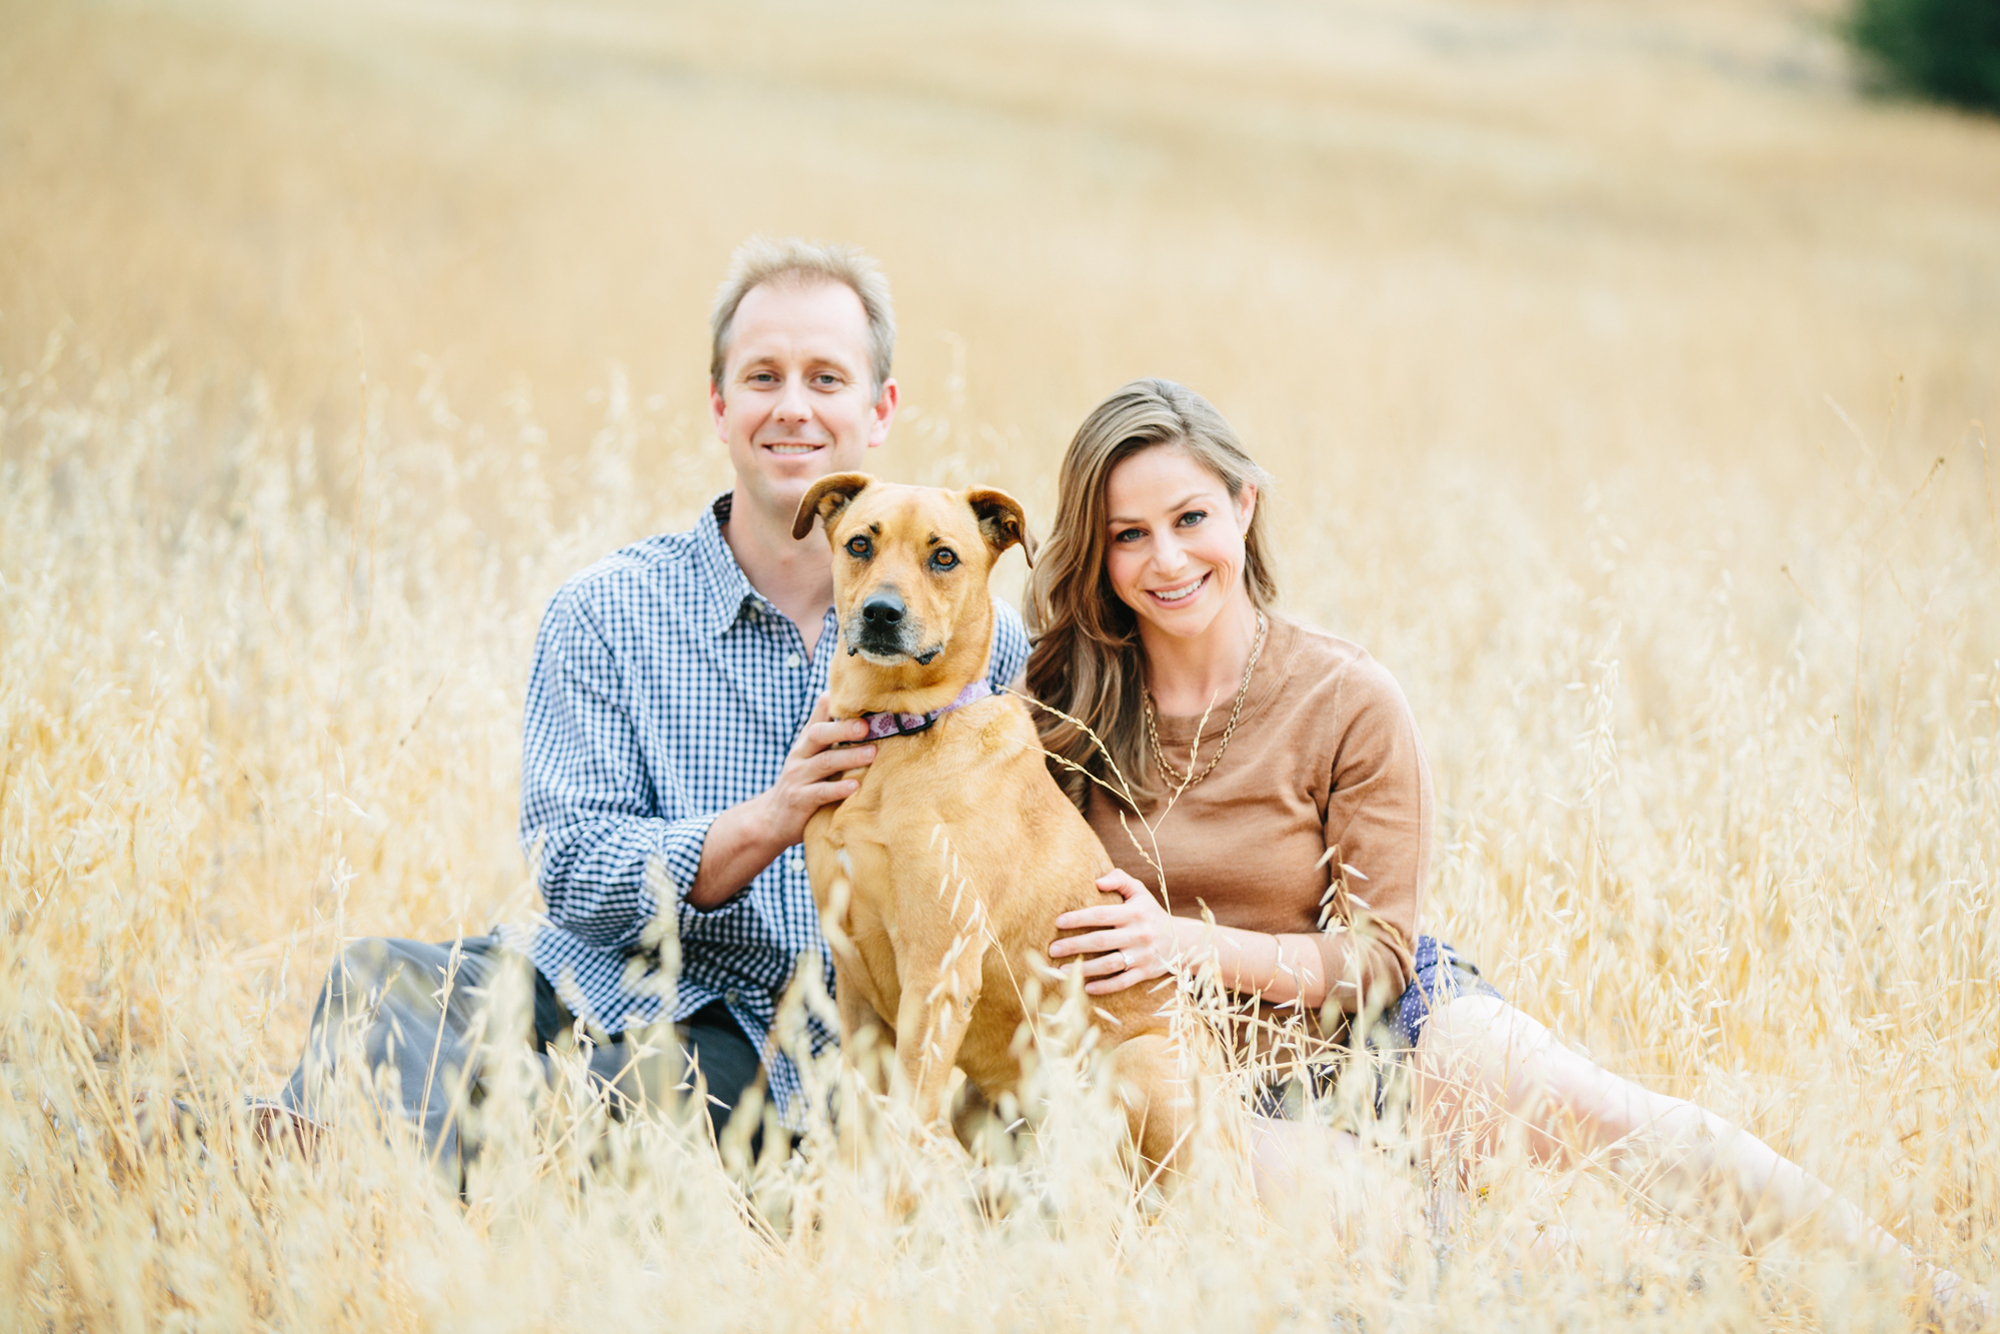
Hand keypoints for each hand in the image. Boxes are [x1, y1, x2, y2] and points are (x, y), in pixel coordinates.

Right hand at [689, 695, 875, 909]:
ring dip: (849, 757)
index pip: (819, 716)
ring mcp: (798, 778)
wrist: (771, 819)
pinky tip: (856, 786)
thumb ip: (826, 732)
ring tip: (872, 754)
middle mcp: (800, 755)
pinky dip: (838, 789)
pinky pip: (820, 793)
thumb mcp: (809, 755)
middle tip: (867, 726)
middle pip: (818, 735)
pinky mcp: (799, 801)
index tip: (861, 697)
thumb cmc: (801, 782)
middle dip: (843, 728)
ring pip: (823, 762)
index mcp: (806, 742)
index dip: (836, 705)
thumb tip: (839, 698)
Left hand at [1048, 869, 1183, 994]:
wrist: (1181, 940)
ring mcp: (1143, 956)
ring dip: (1084, 968)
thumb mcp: (1139, 891)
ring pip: (1109, 964)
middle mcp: (1139, 934)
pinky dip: (1104, 986)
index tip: (1058, 922)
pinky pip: (1122, 982)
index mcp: (1135, 913)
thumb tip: (1096, 881)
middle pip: (1101, 941)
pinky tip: (1086, 987)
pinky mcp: (1145, 973)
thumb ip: (1119, 879)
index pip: (1101, 914)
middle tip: (1052, 949)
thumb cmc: (1150, 912)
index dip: (1078, 918)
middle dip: (1074, 945)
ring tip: (1062, 969)